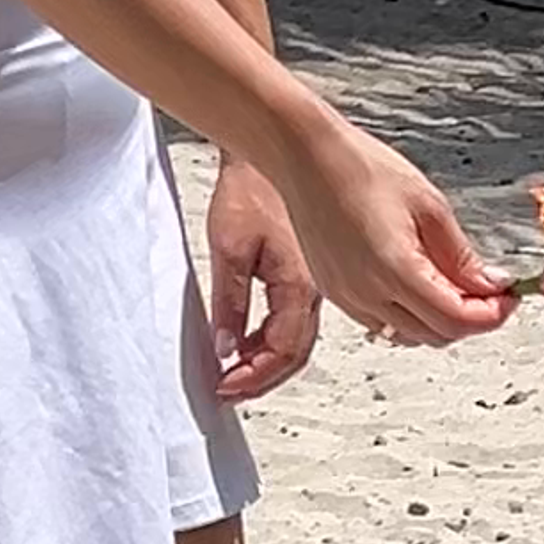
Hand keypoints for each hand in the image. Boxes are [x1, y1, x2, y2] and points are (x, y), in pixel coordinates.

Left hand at [202, 157, 325, 401]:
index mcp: (299, 287)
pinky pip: (298, 321)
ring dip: (269, 362)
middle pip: (296, 355)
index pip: (281, 352)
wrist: (275, 153)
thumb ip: (229, 304)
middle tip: (230, 391)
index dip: (252, 378)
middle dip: (262, 379)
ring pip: (298, 341)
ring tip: (238, 372)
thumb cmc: (251, 189)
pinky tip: (254, 342)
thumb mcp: (229, 248)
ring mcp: (318, 284)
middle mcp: (316, 291)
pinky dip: (275, 340)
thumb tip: (227, 347)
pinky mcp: (310, 274)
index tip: (225, 388)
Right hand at [282, 116, 515, 350]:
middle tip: (490, 292)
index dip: (492, 316)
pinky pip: (383, 324)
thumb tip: (492, 286)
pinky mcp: (336, 294)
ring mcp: (348, 298)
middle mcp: (367, 294)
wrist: (306, 157)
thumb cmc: (362, 168)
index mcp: (394, 270)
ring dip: (440, 321)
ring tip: (456, 285)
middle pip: (437, 335)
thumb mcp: (429, 206)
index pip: (457, 320)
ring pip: (410, 336)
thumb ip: (461, 256)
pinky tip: (420, 283)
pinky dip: (410, 316)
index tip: (509, 298)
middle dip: (471, 320)